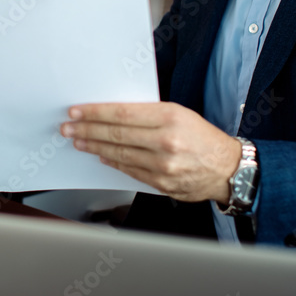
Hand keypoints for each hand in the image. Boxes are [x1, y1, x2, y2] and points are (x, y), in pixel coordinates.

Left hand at [61, 102, 240, 202]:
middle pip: (116, 135)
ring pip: (119, 155)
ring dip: (94, 147)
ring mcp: (163, 165)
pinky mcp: (161, 183)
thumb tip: (112, 115)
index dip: (95, 113)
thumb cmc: (203, 137)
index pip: (122, 114)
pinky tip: (101, 157)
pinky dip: (113, 162)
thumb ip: (147, 114)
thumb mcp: (179, 113)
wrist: (228, 169)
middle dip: (86, 130)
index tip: (76, 111)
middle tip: (67, 128)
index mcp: (170, 117)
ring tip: (78, 141)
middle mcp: (166, 141)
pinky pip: (130, 171)